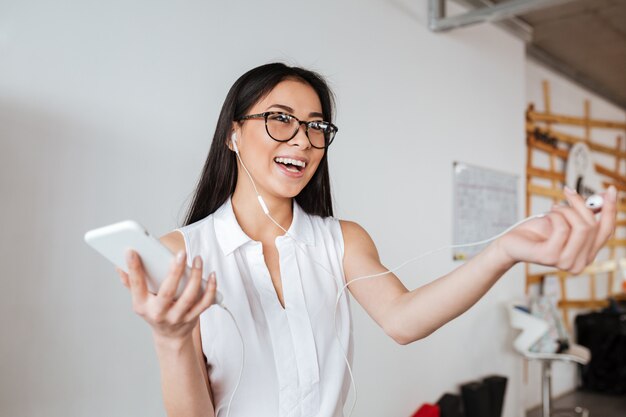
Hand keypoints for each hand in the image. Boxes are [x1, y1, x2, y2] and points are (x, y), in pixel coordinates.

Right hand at [116, 250, 217, 342]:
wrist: (170, 336)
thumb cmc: (154, 312)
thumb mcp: (139, 300)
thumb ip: (130, 282)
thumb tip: (119, 265)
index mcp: (142, 306)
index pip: (136, 285)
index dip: (133, 268)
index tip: (132, 251)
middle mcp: (159, 313)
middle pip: (168, 292)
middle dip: (175, 271)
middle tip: (181, 252)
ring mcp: (177, 317)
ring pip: (189, 297)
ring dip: (196, 276)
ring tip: (197, 259)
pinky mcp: (192, 318)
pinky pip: (205, 303)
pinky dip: (210, 288)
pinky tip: (212, 275)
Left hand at [496, 186, 617, 273]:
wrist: (512, 242)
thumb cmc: (538, 231)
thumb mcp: (566, 218)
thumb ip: (586, 212)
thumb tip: (605, 196)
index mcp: (587, 254)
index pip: (607, 232)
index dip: (610, 210)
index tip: (612, 190)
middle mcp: (580, 263)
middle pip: (593, 227)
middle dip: (580, 204)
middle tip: (567, 193)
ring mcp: (566, 262)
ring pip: (581, 227)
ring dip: (566, 210)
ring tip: (554, 208)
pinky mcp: (551, 257)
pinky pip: (563, 228)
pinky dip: (555, 216)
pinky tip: (546, 216)